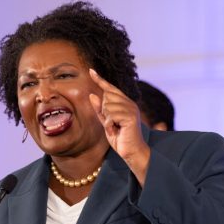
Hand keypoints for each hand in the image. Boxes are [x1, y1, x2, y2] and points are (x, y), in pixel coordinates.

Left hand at [88, 69, 150, 183]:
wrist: (132, 152)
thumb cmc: (120, 139)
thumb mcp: (106, 123)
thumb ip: (99, 110)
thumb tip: (92, 94)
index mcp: (125, 103)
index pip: (110, 88)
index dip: (100, 80)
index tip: (91, 71)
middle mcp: (129, 103)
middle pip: (106, 97)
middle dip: (104, 111)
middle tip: (112, 125)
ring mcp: (131, 109)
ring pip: (107, 106)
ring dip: (107, 120)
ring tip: (115, 129)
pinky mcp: (131, 116)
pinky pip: (111, 115)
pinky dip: (109, 124)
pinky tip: (116, 131)